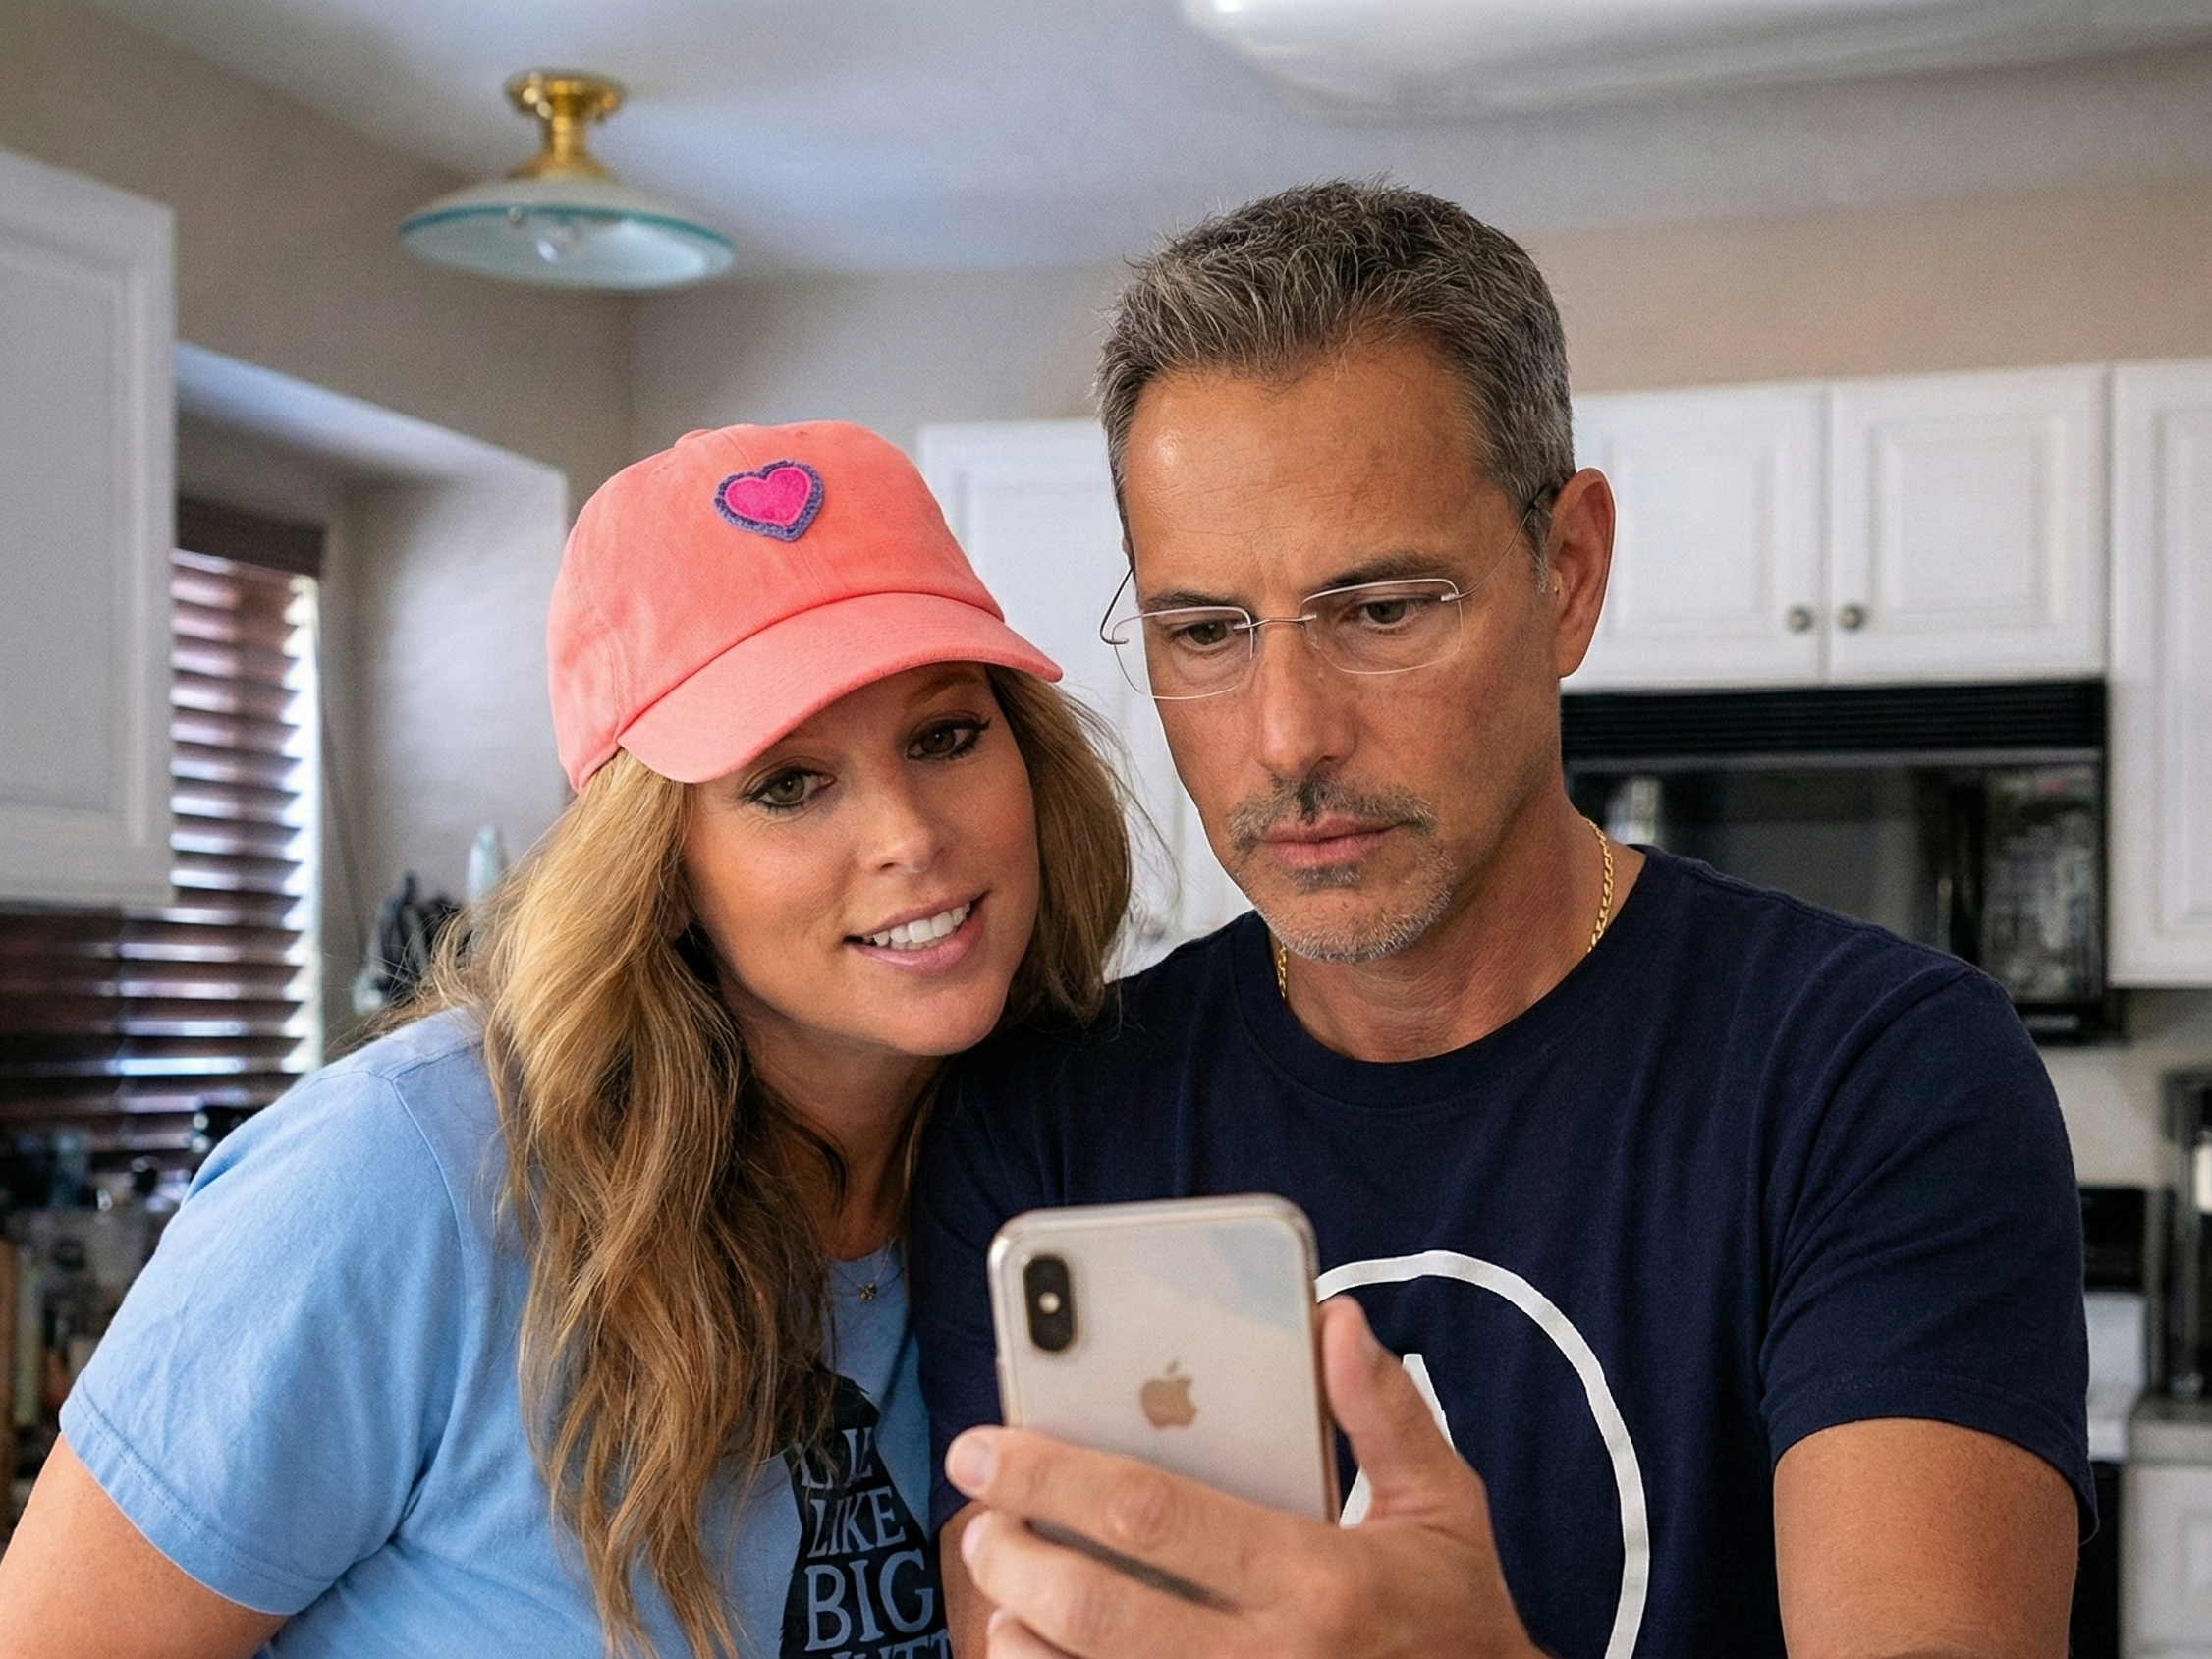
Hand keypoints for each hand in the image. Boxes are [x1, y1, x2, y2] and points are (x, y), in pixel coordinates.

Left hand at [945, 1295, 1541, 1658]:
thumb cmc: (1454, 1618)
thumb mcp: (1442, 1505)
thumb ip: (1386, 1412)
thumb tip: (1333, 1319)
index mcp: (1317, 1580)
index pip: (1151, 1513)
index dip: (1050, 1475)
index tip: (985, 1446)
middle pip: (1095, 1608)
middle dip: (1011, 1555)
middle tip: (979, 1516)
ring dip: (1018, 1632)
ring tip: (1001, 1583)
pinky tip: (1035, 1651)